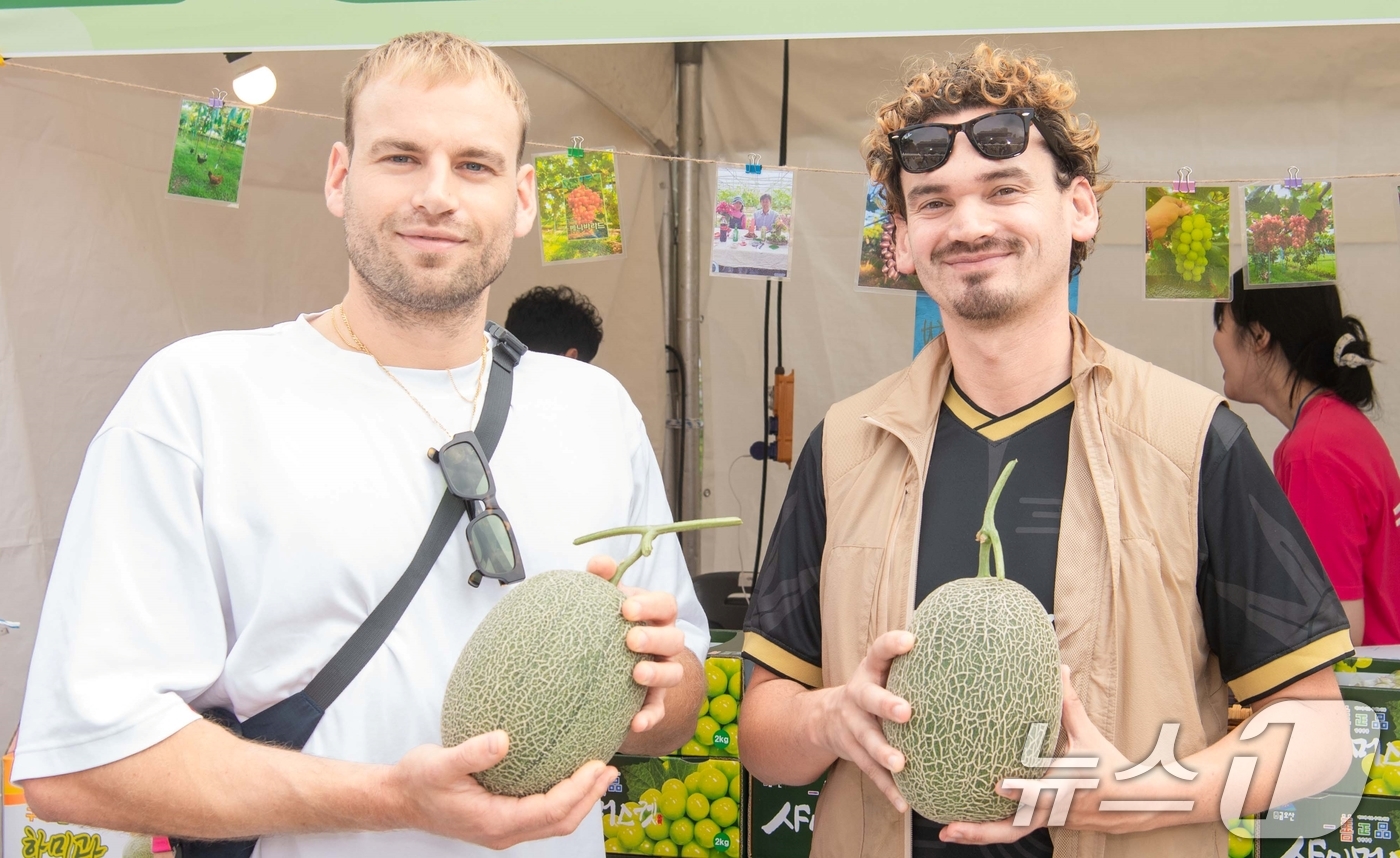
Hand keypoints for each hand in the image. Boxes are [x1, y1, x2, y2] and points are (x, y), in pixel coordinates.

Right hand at [391, 731, 616, 848]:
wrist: (398, 799)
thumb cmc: (416, 782)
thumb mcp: (438, 764)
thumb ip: (470, 754)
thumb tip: (502, 739)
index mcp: (495, 822)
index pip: (550, 811)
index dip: (578, 791)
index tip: (597, 765)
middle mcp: (504, 830)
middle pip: (560, 822)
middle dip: (589, 797)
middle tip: (610, 768)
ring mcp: (503, 828)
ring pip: (553, 821)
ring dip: (580, 798)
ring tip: (599, 771)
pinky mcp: (502, 818)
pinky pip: (541, 812)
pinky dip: (562, 796)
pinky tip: (567, 770)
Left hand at [587, 555, 686, 734]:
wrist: (604, 666)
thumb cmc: (608, 624)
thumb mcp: (604, 600)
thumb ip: (601, 579)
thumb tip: (599, 563)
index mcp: (655, 615)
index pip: (665, 605)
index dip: (651, 605)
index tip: (625, 608)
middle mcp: (664, 643)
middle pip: (674, 637)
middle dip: (655, 638)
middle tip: (630, 639)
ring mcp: (662, 672)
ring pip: (674, 673)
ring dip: (657, 674)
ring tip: (635, 674)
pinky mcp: (653, 700)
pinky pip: (658, 709)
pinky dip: (650, 716)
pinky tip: (633, 724)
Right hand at [811, 630, 915, 811]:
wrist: (826, 719)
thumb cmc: (873, 691)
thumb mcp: (881, 673)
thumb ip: (911, 667)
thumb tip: (964, 652)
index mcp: (869, 672)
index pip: (878, 651)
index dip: (892, 645)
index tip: (910, 640)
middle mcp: (857, 696)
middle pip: (868, 698)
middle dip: (886, 704)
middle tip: (906, 712)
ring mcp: (852, 725)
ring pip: (867, 739)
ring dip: (883, 751)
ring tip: (900, 763)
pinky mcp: (853, 752)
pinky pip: (871, 772)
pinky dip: (888, 788)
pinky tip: (904, 802)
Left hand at [940, 666, 1183, 845]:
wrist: (1132, 803)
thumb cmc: (1109, 766)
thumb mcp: (1089, 736)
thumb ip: (1068, 705)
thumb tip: (1059, 667)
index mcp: (1067, 788)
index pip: (1042, 794)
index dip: (1021, 793)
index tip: (997, 786)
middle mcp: (1054, 810)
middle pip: (1014, 828)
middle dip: (981, 831)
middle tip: (949, 829)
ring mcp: (1047, 821)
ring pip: (1009, 834)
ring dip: (978, 835)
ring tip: (946, 832)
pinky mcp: (1043, 824)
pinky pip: (1013, 830)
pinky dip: (988, 830)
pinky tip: (961, 825)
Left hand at [1146, 196, 1192, 241]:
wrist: (1152, 225)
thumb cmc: (1164, 214)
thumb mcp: (1176, 209)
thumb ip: (1183, 210)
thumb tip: (1189, 209)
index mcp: (1168, 200)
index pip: (1180, 202)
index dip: (1186, 207)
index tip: (1191, 213)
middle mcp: (1167, 207)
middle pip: (1178, 210)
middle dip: (1184, 214)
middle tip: (1190, 219)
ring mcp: (1165, 216)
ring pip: (1176, 217)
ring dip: (1181, 220)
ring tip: (1187, 223)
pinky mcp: (1165, 223)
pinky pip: (1173, 223)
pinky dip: (1177, 225)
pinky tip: (1182, 227)